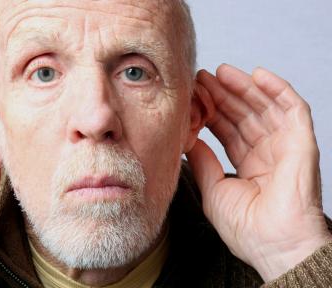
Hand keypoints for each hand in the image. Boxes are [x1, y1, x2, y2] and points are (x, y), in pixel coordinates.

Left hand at [186, 64, 331, 281]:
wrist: (274, 245)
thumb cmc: (247, 228)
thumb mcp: (214, 190)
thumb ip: (204, 162)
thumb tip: (189, 140)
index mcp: (248, 165)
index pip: (228, 130)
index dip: (212, 111)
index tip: (194, 96)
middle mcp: (267, 153)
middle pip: (244, 114)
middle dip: (223, 94)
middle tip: (202, 77)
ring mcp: (285, 146)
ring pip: (265, 106)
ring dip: (245, 87)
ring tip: (222, 71)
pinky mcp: (302, 142)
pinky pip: (293, 108)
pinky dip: (278, 89)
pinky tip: (258, 74)